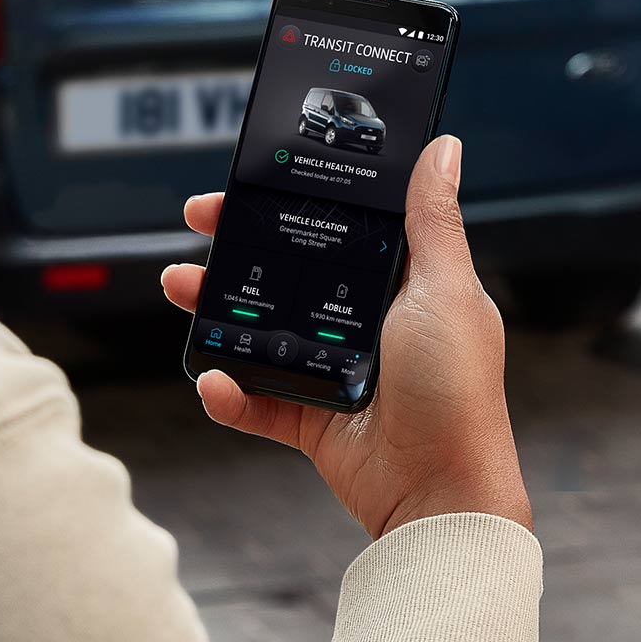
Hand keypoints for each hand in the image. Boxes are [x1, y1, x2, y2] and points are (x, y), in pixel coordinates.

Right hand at [160, 136, 531, 538]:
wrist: (442, 492)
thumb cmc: (458, 391)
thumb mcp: (446, 289)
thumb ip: (432, 220)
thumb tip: (444, 149)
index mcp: (404, 284)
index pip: (342, 227)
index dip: (297, 202)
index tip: (254, 181)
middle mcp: (368, 322)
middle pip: (291, 272)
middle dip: (240, 248)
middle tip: (200, 224)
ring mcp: (337, 370)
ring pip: (263, 330)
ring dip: (217, 309)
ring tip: (182, 288)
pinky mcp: (314, 419)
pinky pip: (258, 400)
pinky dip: (229, 392)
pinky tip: (212, 378)